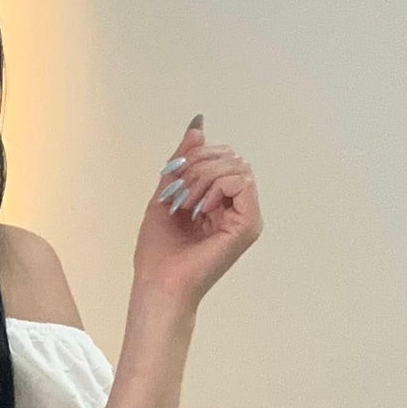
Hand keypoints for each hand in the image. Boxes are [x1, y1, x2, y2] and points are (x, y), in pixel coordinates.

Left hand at [132, 115, 262, 306]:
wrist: (158, 282)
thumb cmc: (159, 250)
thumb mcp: (167, 192)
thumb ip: (183, 160)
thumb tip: (198, 126)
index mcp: (222, 200)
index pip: (221, 155)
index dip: (194, 157)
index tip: (170, 182)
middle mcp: (238, 206)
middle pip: (231, 156)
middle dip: (198, 165)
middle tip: (178, 196)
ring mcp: (246, 216)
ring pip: (236, 166)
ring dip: (202, 178)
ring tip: (186, 205)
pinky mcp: (249, 224)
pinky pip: (241, 182)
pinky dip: (215, 188)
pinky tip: (200, 209)